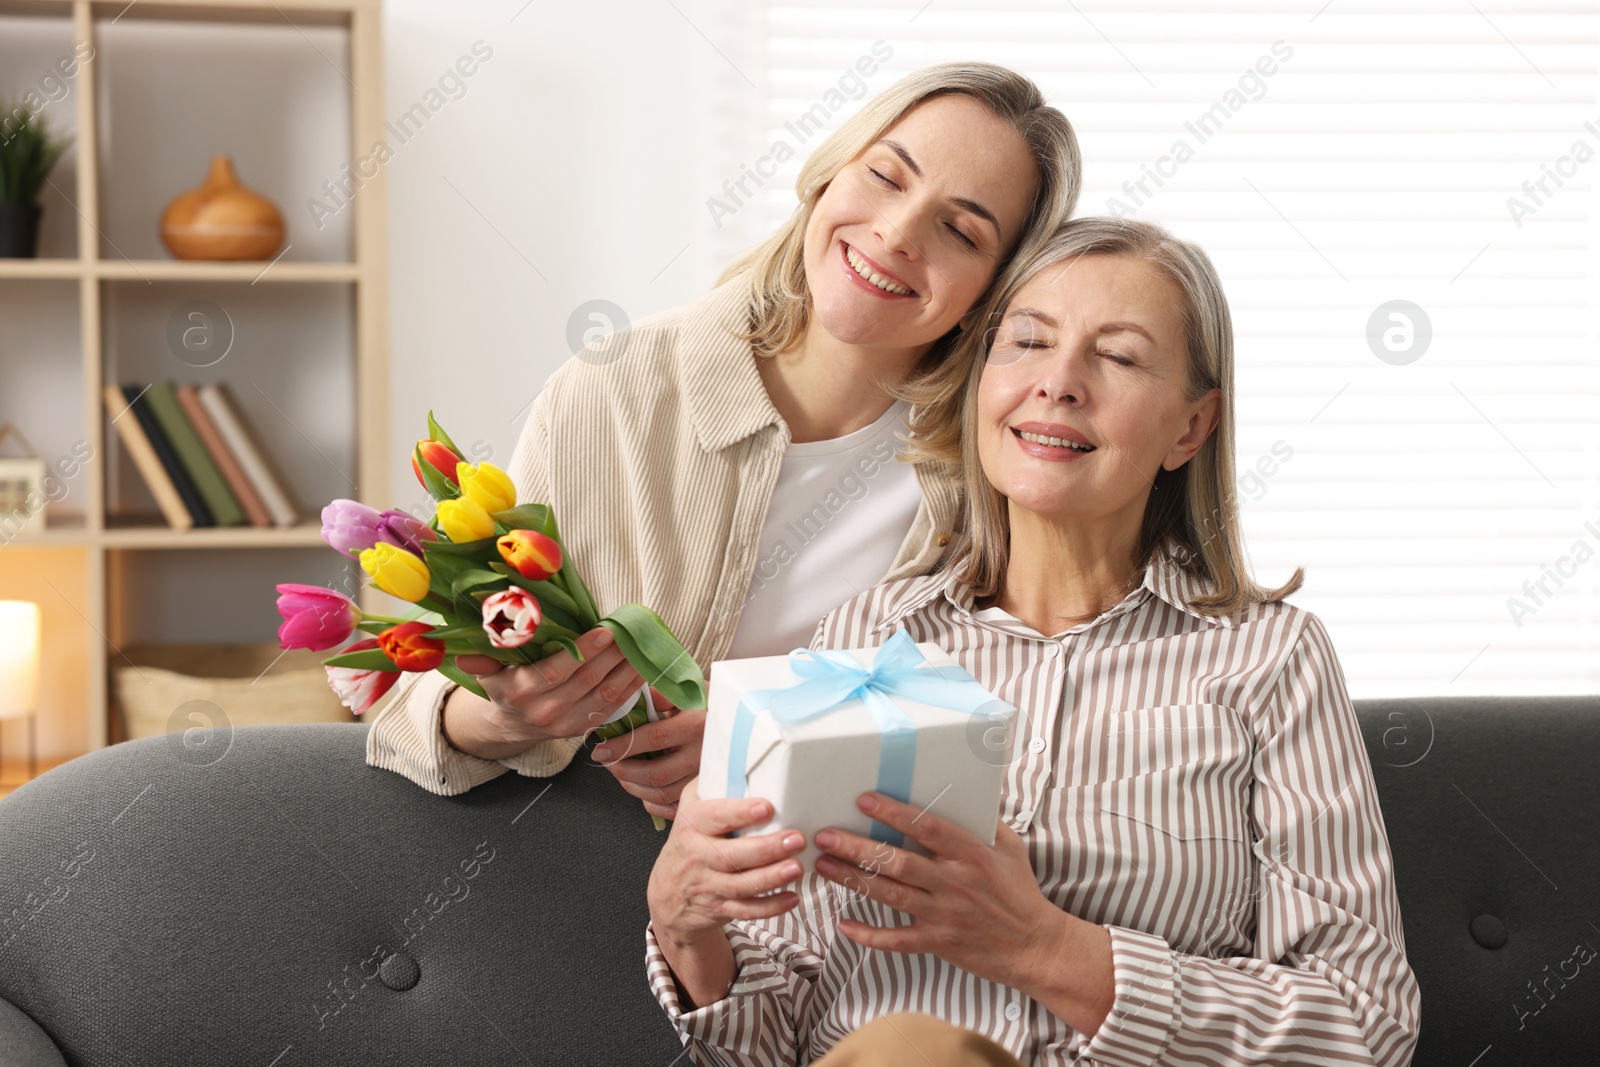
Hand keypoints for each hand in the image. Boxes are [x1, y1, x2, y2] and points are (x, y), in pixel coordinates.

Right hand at [442, 626, 643, 760]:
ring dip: (628, 671)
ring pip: (605, 696)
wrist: (510, 725)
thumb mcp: (487, 670)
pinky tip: (641, 669)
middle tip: (632, 631)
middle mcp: (544, 711)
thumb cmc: (503, 684)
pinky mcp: (582, 730)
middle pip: (587, 681)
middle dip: (613, 655)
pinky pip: (613, 710)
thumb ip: (482, 658)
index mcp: (520, 691)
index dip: (583, 651)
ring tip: (642, 647)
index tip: (606, 630)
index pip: (557, 670)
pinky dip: (631, 689)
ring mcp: (566, 724)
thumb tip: (463, 651)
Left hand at [591, 689, 705, 821]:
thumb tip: (631, 700)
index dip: (623, 746)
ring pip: (662, 794)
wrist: (742, 724)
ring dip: (633, 787)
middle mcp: (703, 755)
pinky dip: (652, 803)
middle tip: (608, 763)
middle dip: (624, 771)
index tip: (601, 748)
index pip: (654, 738)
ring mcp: (705, 778)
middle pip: (656, 774)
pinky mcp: (705, 793)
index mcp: (697, 726)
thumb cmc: (712, 706)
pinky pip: (674, 808)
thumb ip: (661, 696)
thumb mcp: (691, 693)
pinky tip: (643, 790)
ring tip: (621, 774)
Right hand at [647, 776, 807, 942]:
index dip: (740, 813)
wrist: (667, 890)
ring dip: (771, 878)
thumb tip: (746, 748)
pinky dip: (769, 908)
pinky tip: (793, 898)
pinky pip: (744, 911)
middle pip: (731, 855)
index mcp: (693, 823)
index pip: (715, 816)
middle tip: (797, 839)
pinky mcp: (718, 907)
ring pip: (740, 885)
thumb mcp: (692, 806)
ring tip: (797, 867)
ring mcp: (707, 884)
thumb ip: (714, 782)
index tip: (767, 807)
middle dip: (766, 848)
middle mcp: (697, 855)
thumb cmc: (690, 838)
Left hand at [811, 791, 1061, 991]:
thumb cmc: (1020, 892)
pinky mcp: (938, 943)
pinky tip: (844, 924)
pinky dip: (869, 936)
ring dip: (853, 880)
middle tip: (825, 835)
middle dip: (857, 848)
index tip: (864, 800)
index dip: (894, 814)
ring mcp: (944, 915)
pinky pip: (897, 940)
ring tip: (822, 865)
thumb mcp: (1010, 848)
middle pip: (898, 862)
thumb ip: (985, 820)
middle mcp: (954, 883)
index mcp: (972, 854)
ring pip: (890, 895)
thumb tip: (965, 789)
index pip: (928, 828)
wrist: (1034, 947)